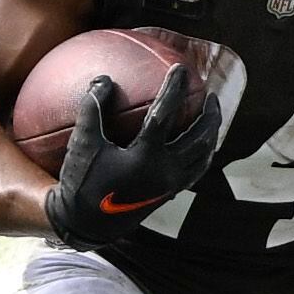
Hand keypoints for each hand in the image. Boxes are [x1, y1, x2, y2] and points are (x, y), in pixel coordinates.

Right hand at [39, 66, 222, 248]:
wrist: (86, 224)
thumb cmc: (81, 182)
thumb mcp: (82, 143)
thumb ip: (92, 108)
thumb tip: (105, 79)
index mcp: (145, 158)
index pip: (165, 114)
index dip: (174, 88)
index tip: (181, 69)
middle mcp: (165, 172)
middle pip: (199, 138)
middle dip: (210, 114)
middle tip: (210, 94)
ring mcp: (170, 186)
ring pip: (203, 157)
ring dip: (211, 134)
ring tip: (211, 117)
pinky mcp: (168, 195)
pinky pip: (195, 171)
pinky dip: (202, 154)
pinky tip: (196, 144)